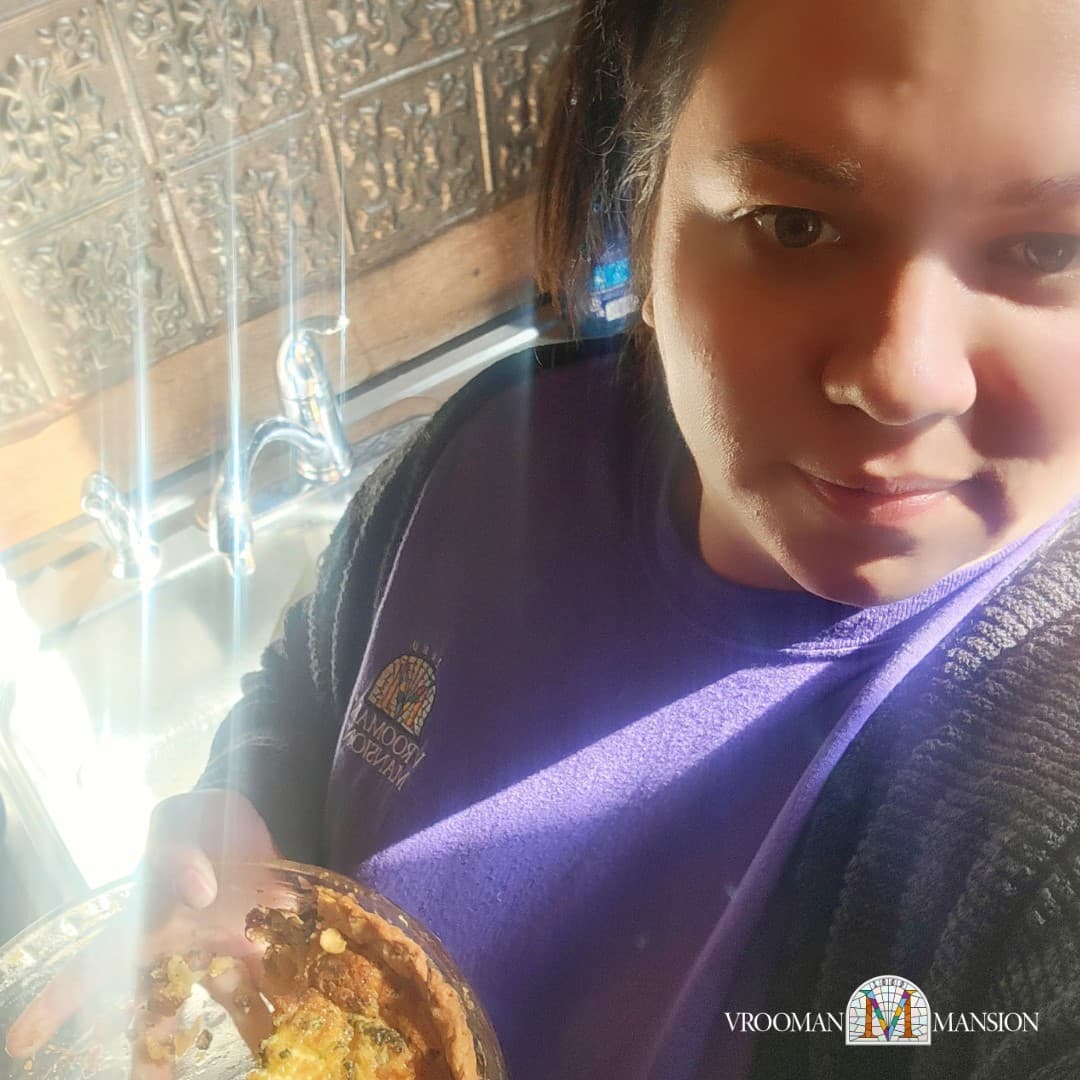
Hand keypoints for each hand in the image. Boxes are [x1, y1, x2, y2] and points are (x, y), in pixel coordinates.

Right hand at [4, 789, 280, 1072]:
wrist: (244, 817)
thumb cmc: (195, 821)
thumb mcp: (178, 822)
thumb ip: (179, 852)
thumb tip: (198, 890)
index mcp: (146, 922)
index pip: (94, 965)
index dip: (57, 1003)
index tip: (21, 1042)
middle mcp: (182, 947)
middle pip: (159, 1012)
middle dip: (152, 1058)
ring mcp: (225, 948)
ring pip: (226, 1006)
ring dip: (240, 1037)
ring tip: (257, 1065)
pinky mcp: (265, 942)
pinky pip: (273, 980)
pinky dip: (285, 1001)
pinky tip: (300, 1028)